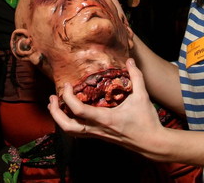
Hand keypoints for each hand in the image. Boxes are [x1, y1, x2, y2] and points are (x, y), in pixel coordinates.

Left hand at [48, 58, 168, 160]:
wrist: (152, 144)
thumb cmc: (147, 121)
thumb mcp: (142, 96)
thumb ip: (136, 77)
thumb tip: (130, 60)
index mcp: (105, 118)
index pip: (78, 110)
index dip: (67, 97)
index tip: (67, 85)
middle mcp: (98, 129)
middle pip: (67, 127)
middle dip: (55, 113)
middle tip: (52, 98)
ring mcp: (98, 135)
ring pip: (71, 132)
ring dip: (60, 119)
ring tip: (56, 106)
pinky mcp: (100, 137)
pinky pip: (79, 133)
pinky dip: (71, 122)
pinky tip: (72, 112)